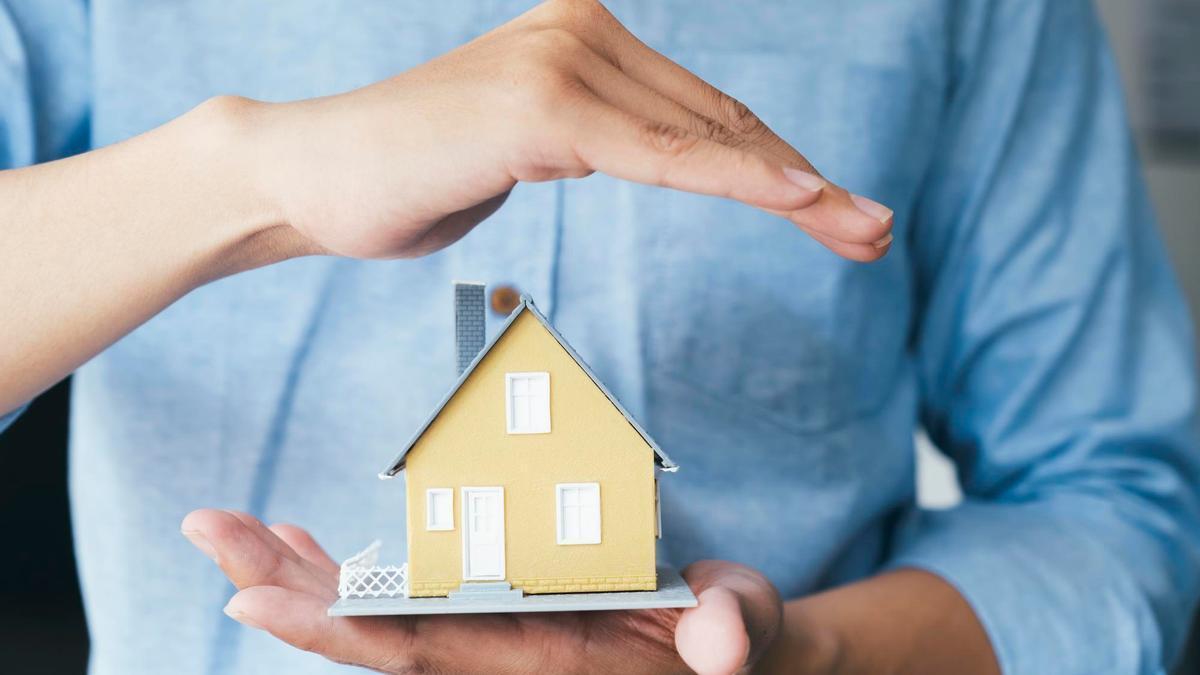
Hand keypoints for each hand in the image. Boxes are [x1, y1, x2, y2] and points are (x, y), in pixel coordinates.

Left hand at [181, 509, 792, 673]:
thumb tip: (716, 639)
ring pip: (374, 606)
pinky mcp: (493, 604)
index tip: (252, 602)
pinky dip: (348, 566)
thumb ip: (725, 628)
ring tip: (234, 531)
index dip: (334, 627)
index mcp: (531, 659)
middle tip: (210, 534)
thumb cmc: (722, 637)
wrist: (721, 648)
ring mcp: (486, 629)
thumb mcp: (734, 626)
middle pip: (368, 628)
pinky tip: (303, 542)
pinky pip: (403, 591)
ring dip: (300, 571)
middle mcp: (491, 650)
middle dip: (285, 588)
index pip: (416, 651)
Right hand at [235, 0, 892, 261]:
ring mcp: (561, 61)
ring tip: (863, 230)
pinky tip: (798, 197)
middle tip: (877, 231)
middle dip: (805, 185)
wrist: (311, 175)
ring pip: (702, 136)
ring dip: (795, 188)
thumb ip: (595, 139)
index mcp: (584, 40)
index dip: (777, 166)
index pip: (702, 114)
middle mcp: (582, 32)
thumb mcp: (526, 154)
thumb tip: (653, 151)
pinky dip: (733, 175)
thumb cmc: (412, 175)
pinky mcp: (539, 105)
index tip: (838, 213)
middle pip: (719, 122)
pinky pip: (655, 152)